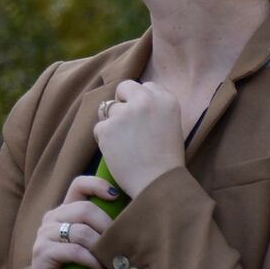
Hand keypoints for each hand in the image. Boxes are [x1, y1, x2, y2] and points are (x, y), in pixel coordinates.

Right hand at [28, 175, 118, 268]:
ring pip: (80, 230)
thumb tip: (139, 221)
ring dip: (101, 246)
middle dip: (108, 225)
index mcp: (64, 211)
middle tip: (121, 243)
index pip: (78, 185)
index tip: (117, 196)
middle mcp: (52, 218)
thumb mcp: (94, 247)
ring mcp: (44, 234)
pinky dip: (92, 261)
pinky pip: (74, 251)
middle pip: (84, 208)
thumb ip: (105, 231)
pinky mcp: (42, 252)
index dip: (97, 185)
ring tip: (112, 259)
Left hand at [93, 79, 184, 197]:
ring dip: (112, 122)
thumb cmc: (166, 159)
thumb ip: (154, 108)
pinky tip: (118, 152)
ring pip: (108, 109)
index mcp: (166, 100)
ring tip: (126, 143)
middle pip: (124, 87)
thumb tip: (131, 98)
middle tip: (126, 122)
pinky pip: (99, 127)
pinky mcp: (107, 127)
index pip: (145, 86)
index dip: (140, 100)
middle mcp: (146, 101)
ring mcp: (124, 113)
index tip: (141, 115)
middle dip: (122, 101)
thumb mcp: (170, 125)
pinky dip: (104, 139)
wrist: (157, 182)